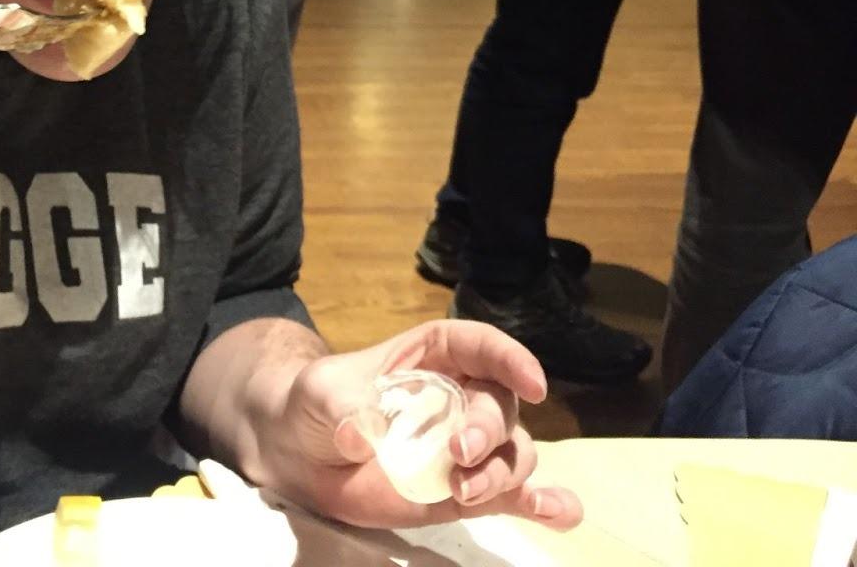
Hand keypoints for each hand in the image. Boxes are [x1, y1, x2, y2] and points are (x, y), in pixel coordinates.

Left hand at [261, 320, 582, 531]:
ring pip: (514, 453)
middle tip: (460, 453)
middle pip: (502, 406)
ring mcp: (466, 449)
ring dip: (503, 473)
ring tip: (465, 492)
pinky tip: (557, 513)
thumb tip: (360, 433)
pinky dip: (544, 505)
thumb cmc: (315, 404)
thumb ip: (341, 406)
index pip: (483, 347)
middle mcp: (462, 398)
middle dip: (490, 430)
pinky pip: (515, 497)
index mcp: (434, 357)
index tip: (533, 383)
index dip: (511, 359)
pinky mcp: (464, 492)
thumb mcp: (318, 392)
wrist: (301, 453)